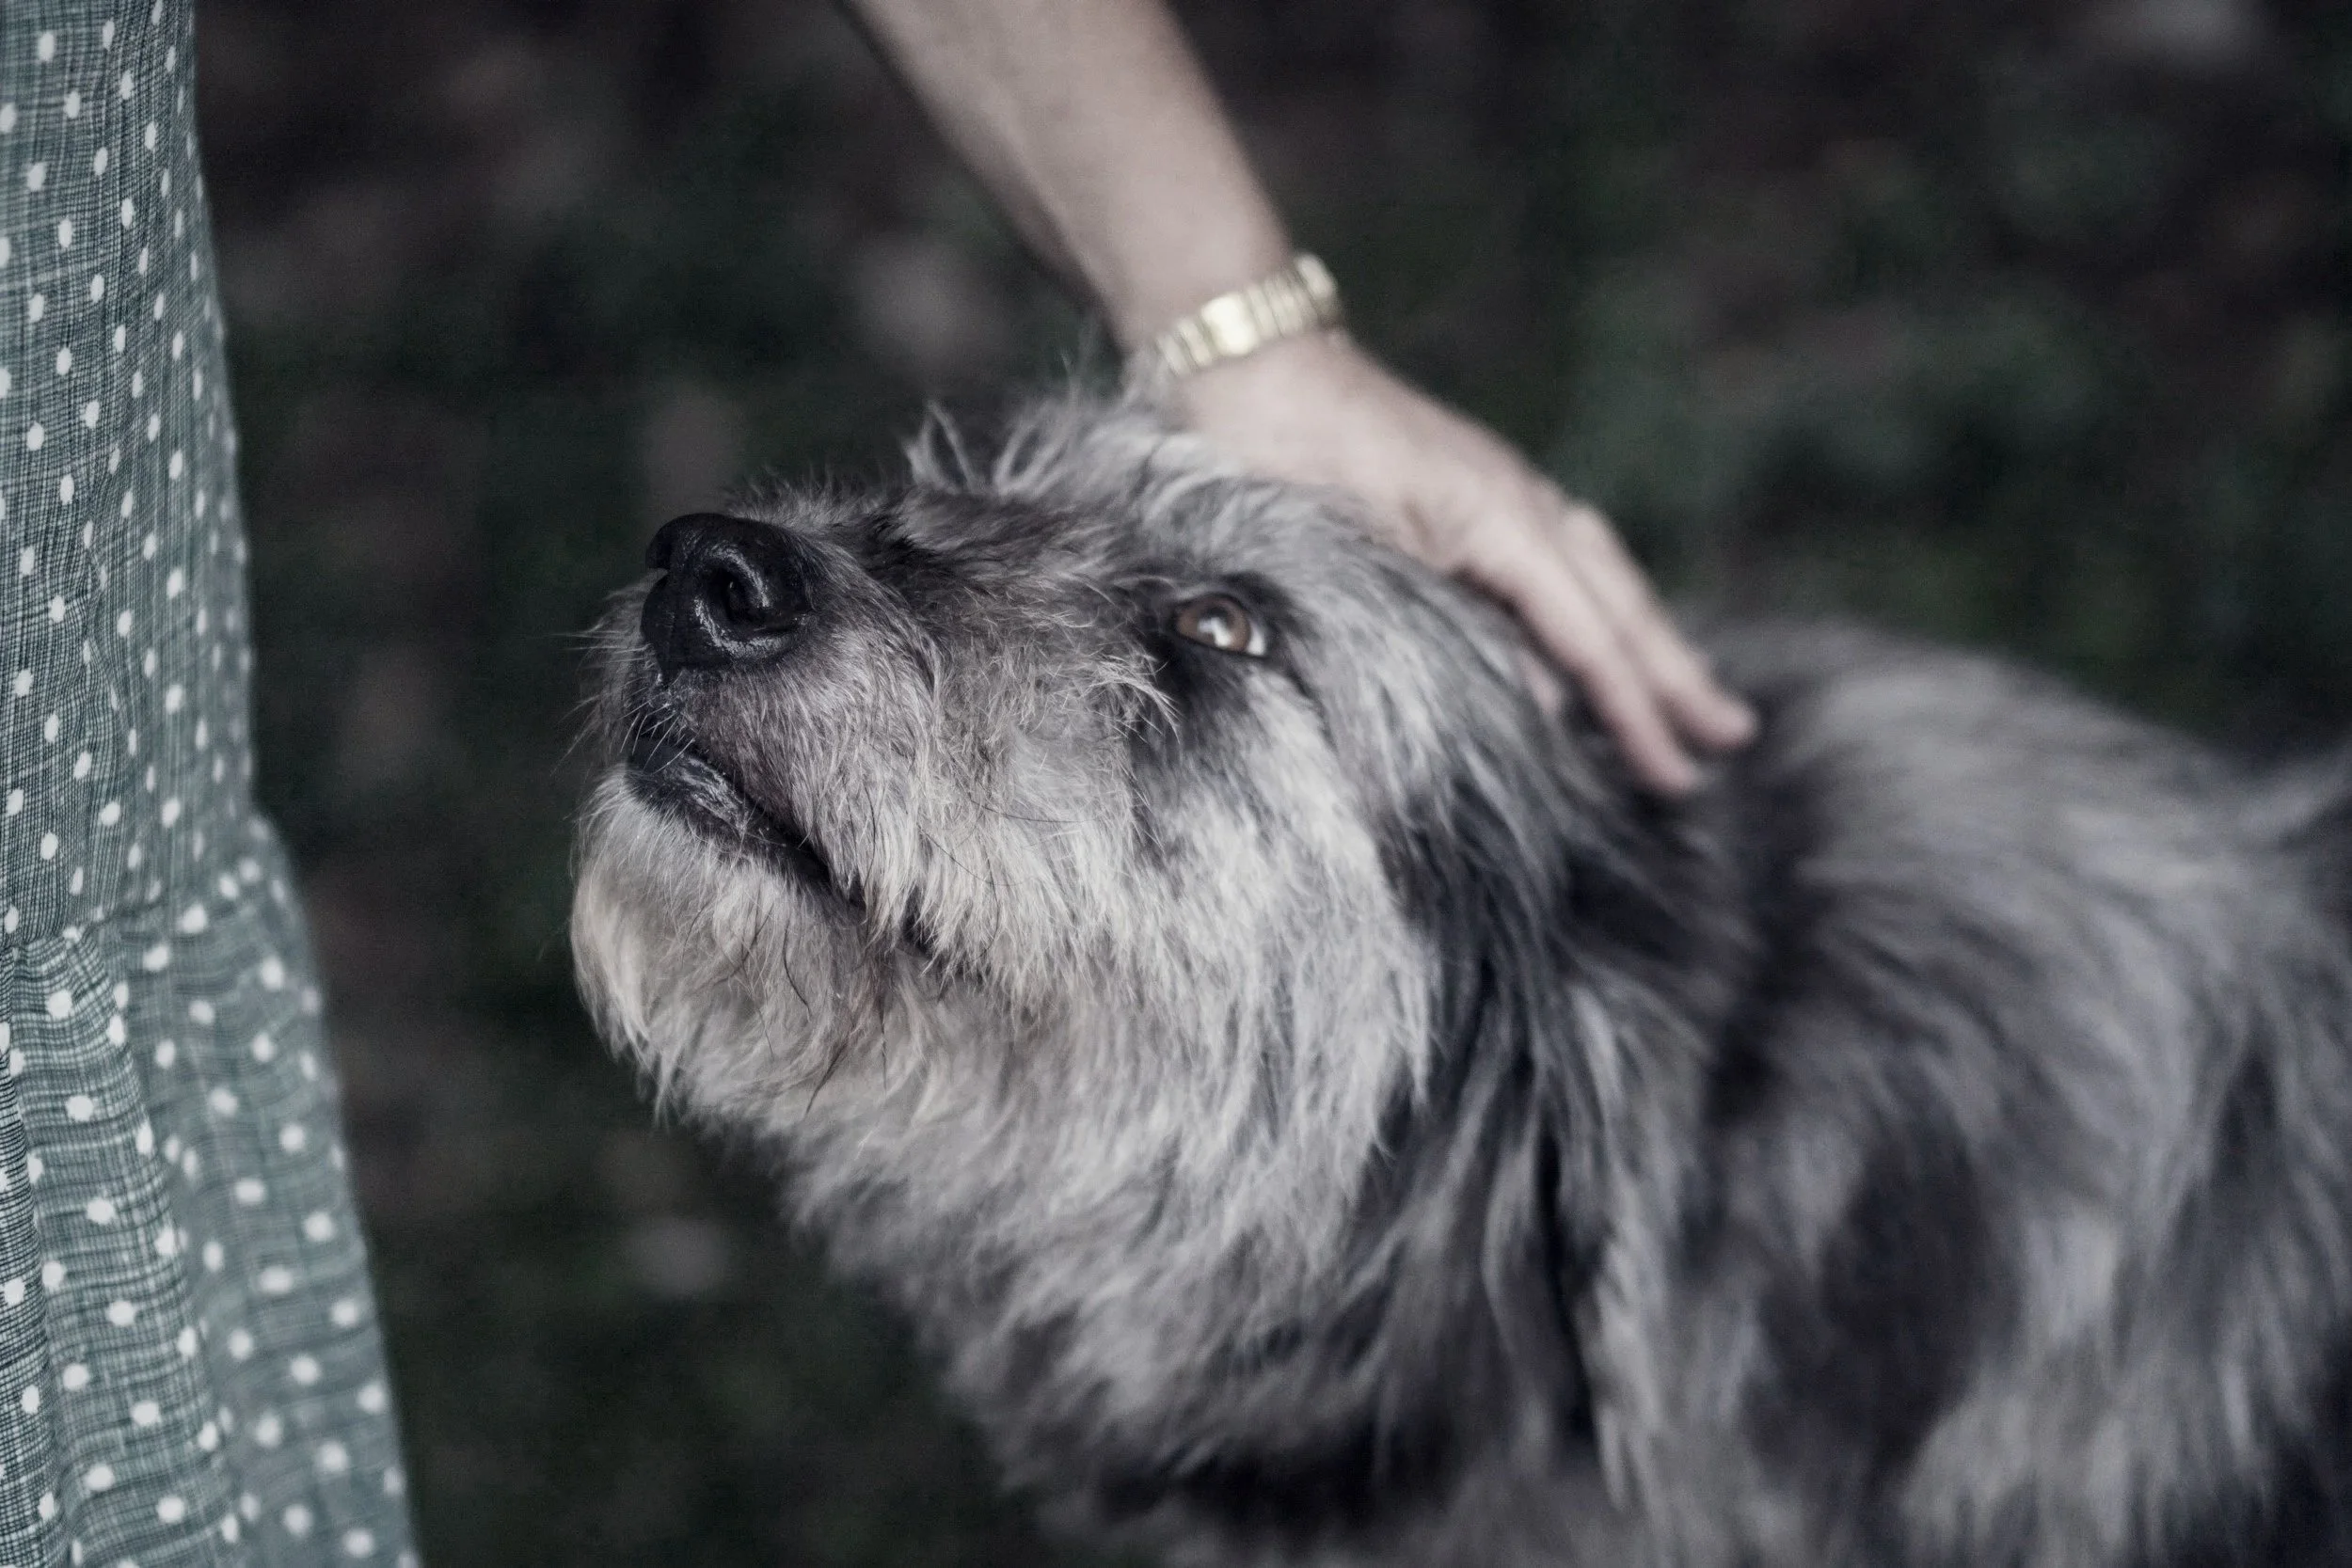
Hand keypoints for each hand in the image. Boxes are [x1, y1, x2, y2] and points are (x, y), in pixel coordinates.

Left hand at [1170, 333, 1755, 793]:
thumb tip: (1541, 699)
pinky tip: (1595, 634)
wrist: (1248, 362)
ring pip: (1598, 579)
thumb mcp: (1360, 556)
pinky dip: (1594, 606)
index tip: (1676, 775)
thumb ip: (1446, 627)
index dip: (1635, 713)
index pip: (1589, 638)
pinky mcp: (1470, 495)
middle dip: (1675, 677)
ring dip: (1647, 640)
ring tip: (1692, 694)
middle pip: (1619, 603)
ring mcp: (1501, 493)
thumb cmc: (1285, 453)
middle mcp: (1521, 502)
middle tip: (1734, 738)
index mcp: (1503, 519)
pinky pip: (1560, 562)